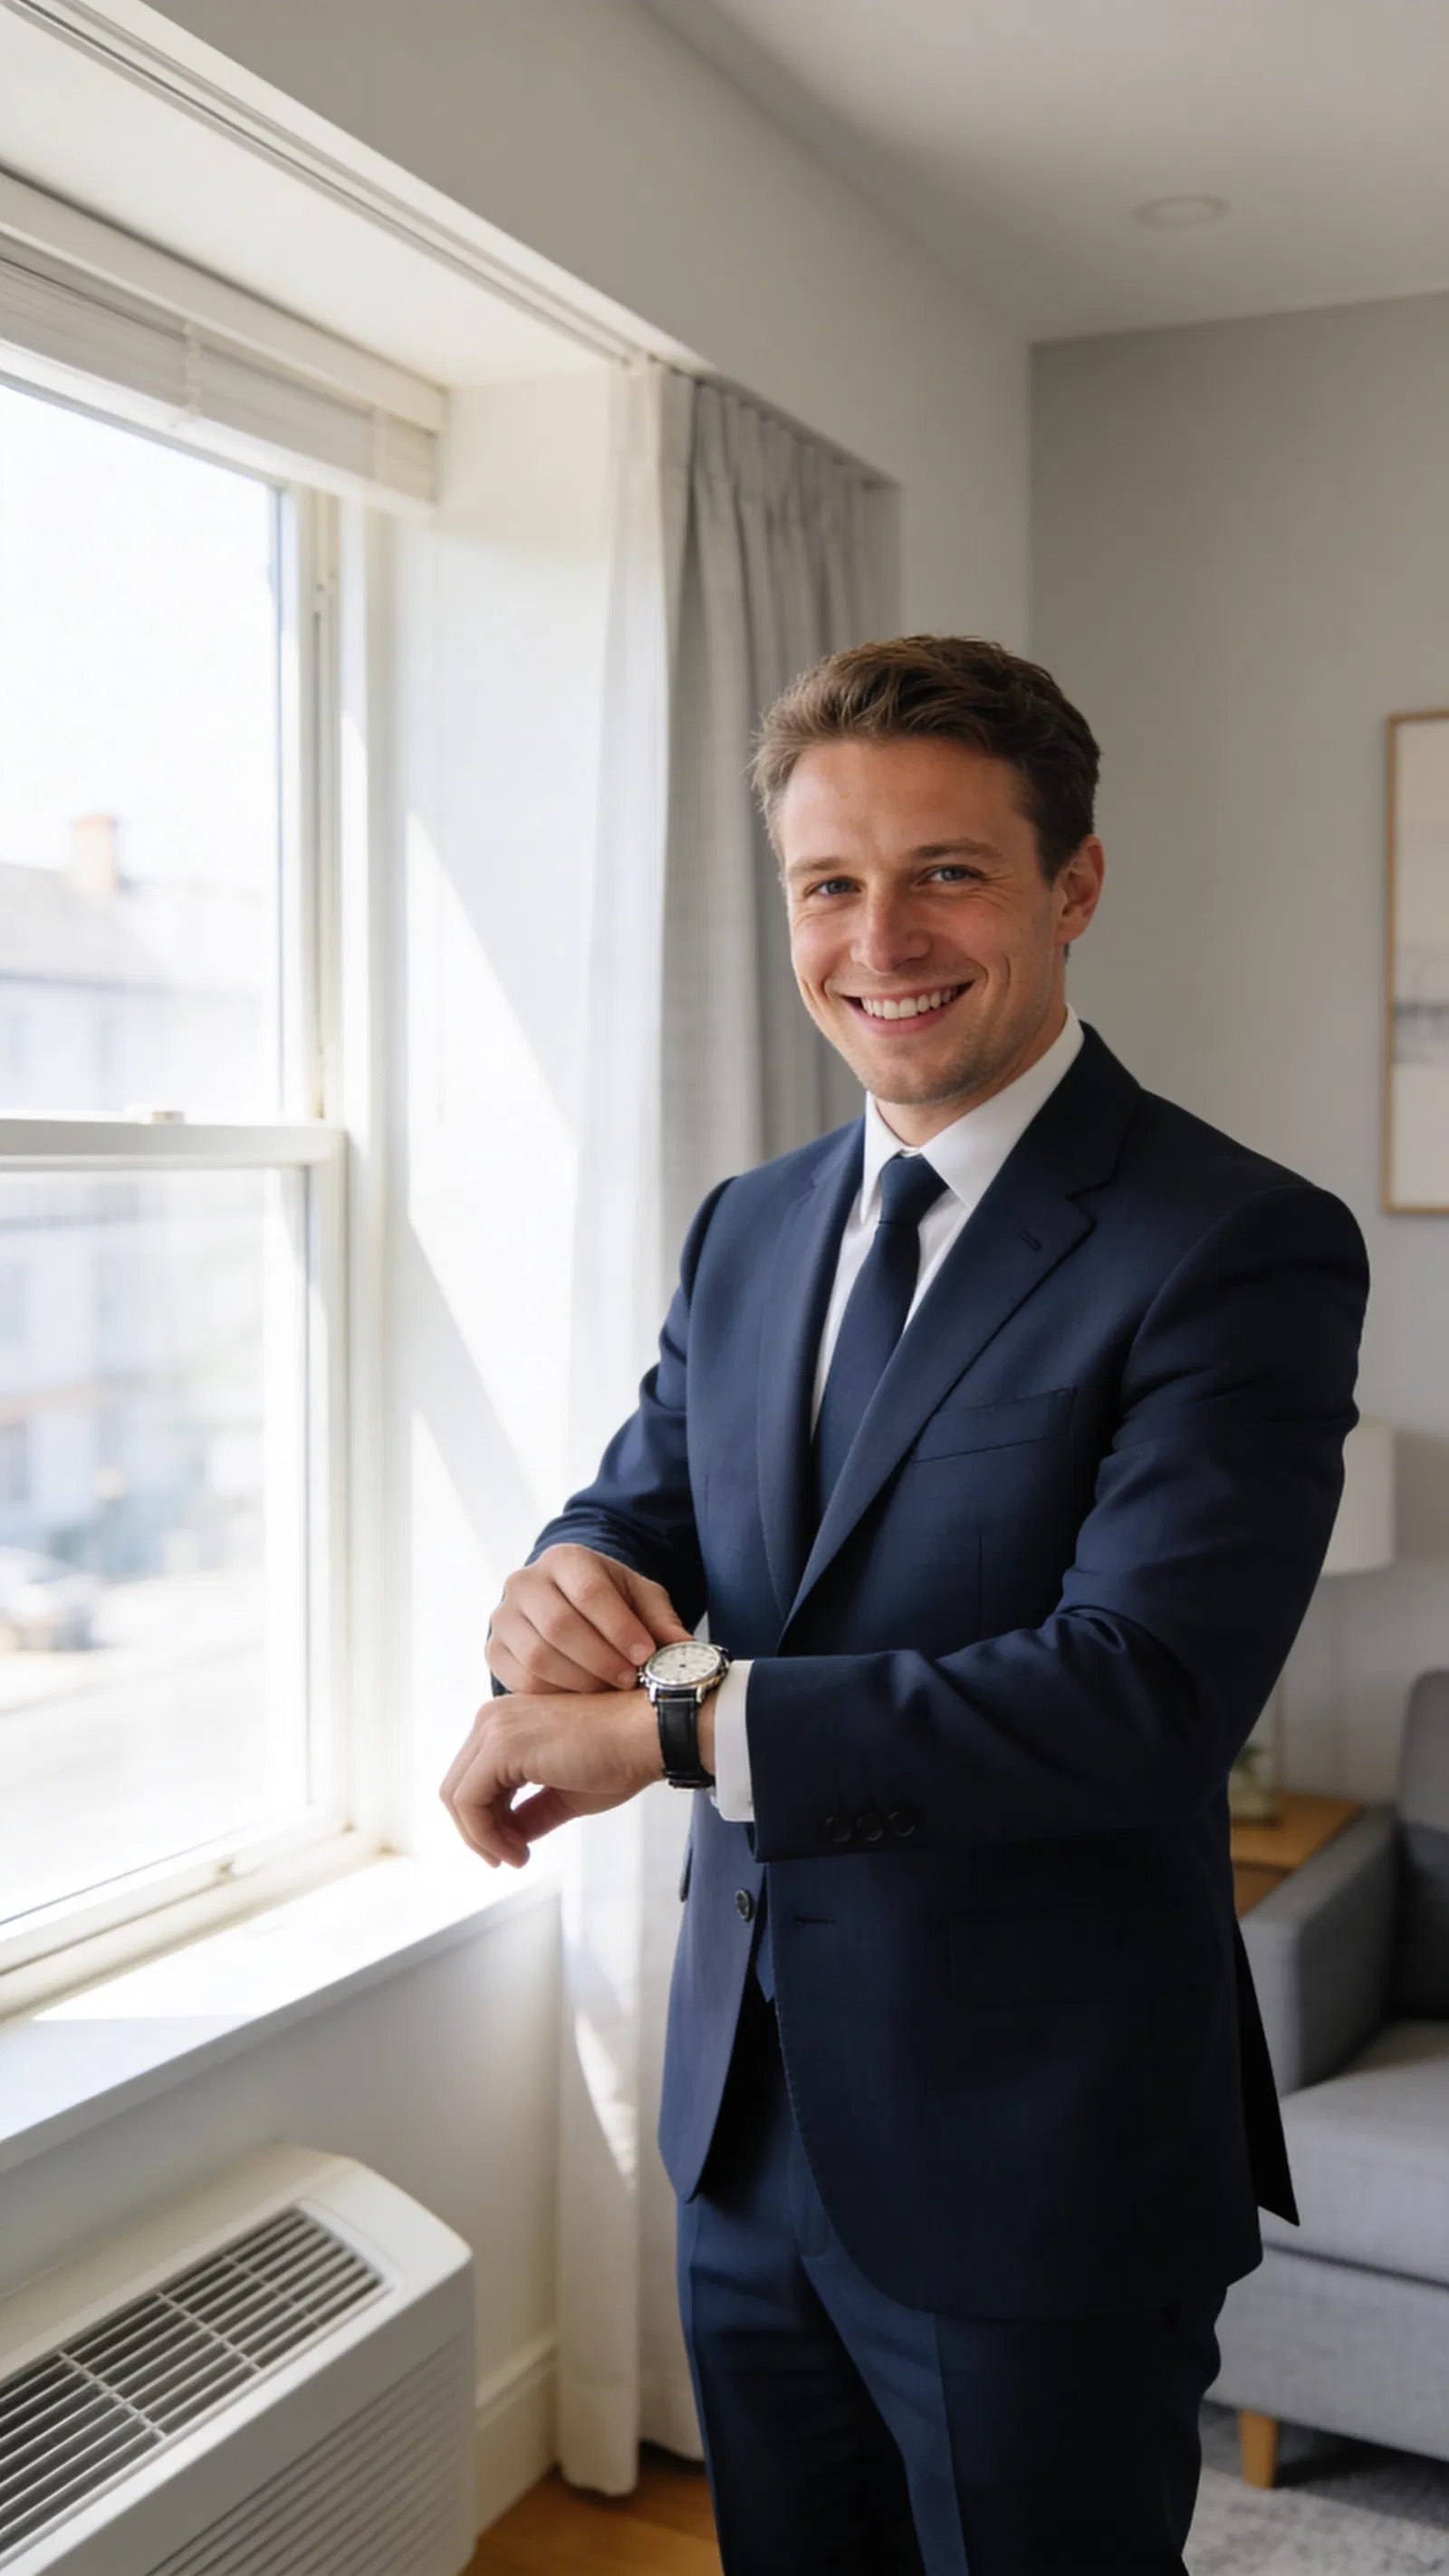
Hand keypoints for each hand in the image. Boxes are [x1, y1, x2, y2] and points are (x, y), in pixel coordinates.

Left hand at [439, 1687, 661, 1868]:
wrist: (649, 1735)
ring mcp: (494, 1728)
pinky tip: (517, 1850)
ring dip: (482, 1838)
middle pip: (456, 1788)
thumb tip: (507, 1841)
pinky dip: (485, 1834)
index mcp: (506, 1724)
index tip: (515, 1851)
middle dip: (479, 1833)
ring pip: (456, 1797)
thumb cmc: (619, 1758)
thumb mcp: (564, 1795)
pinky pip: (468, 1802)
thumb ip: (529, 1813)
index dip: (485, 1824)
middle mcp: (492, 1719)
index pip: (472, 1781)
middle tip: (511, 1859)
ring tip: (517, 1856)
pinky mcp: (500, 1746)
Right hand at [487, 1543, 692, 1694]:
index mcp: (564, 1559)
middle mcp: (525, 1582)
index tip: (644, 1656)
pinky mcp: (494, 1650)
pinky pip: (520, 1681)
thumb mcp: (639, 1599)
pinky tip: (582, 1700)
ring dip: (579, 1681)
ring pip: (537, 1656)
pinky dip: (555, 1695)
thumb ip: (661, 1621)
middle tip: (629, 1681)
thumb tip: (686, 1650)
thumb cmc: (609, 1602)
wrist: (563, 1605)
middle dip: (600, 1659)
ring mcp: (503, 1617)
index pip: (589, 1591)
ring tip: (609, 1691)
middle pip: (558, 1625)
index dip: (618, 1627)